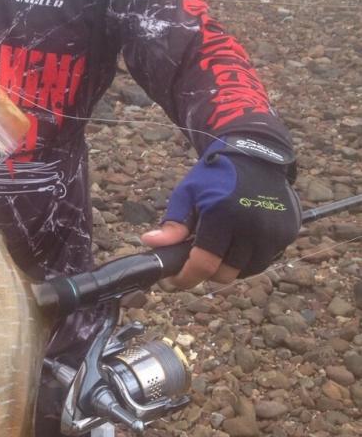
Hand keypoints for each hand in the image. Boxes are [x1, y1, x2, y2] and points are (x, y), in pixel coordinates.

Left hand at [141, 141, 301, 289]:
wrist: (255, 156)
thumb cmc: (215, 176)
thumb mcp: (187, 193)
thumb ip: (172, 222)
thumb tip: (150, 243)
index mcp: (223, 214)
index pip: (204, 263)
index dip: (187, 277)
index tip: (176, 280)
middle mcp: (251, 225)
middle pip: (226, 272)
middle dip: (207, 272)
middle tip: (197, 261)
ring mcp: (272, 231)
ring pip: (246, 271)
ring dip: (229, 267)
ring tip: (218, 251)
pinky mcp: (286, 233)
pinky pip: (263, 260)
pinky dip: (248, 260)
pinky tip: (237, 245)